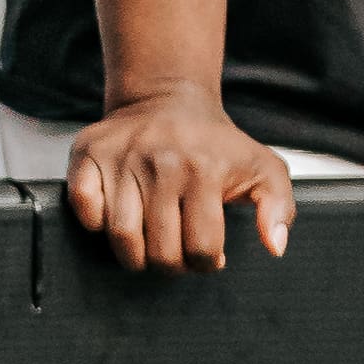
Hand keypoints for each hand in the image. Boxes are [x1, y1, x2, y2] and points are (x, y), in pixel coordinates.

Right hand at [65, 84, 296, 274]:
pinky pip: (84, 206)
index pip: (202, 249)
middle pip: (160, 251)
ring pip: (121, 237)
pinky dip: (95, 222)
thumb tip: (274, 246)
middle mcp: (162, 164)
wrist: (168, 98)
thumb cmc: (216, 142)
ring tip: (147, 248)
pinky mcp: (90, 153)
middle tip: (175, 256)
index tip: (207, 256)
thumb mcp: (264, 168)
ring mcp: (123, 158)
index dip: (206, 264)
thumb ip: (279, 208)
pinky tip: (115, 217)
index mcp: (205, 171)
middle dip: (170, 266)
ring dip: (134, 256)